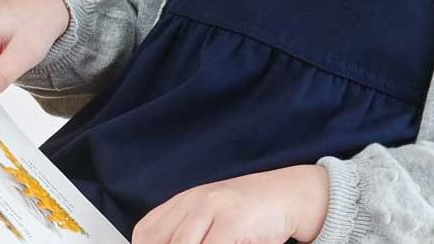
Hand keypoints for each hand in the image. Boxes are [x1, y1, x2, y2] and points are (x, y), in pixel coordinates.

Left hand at [130, 165, 329, 243]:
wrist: (286, 194)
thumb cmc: (247, 212)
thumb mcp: (209, 217)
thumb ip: (186, 232)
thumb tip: (164, 243)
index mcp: (183, 202)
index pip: (147, 233)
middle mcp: (193, 202)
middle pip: (162, 241)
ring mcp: (213, 209)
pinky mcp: (233, 221)